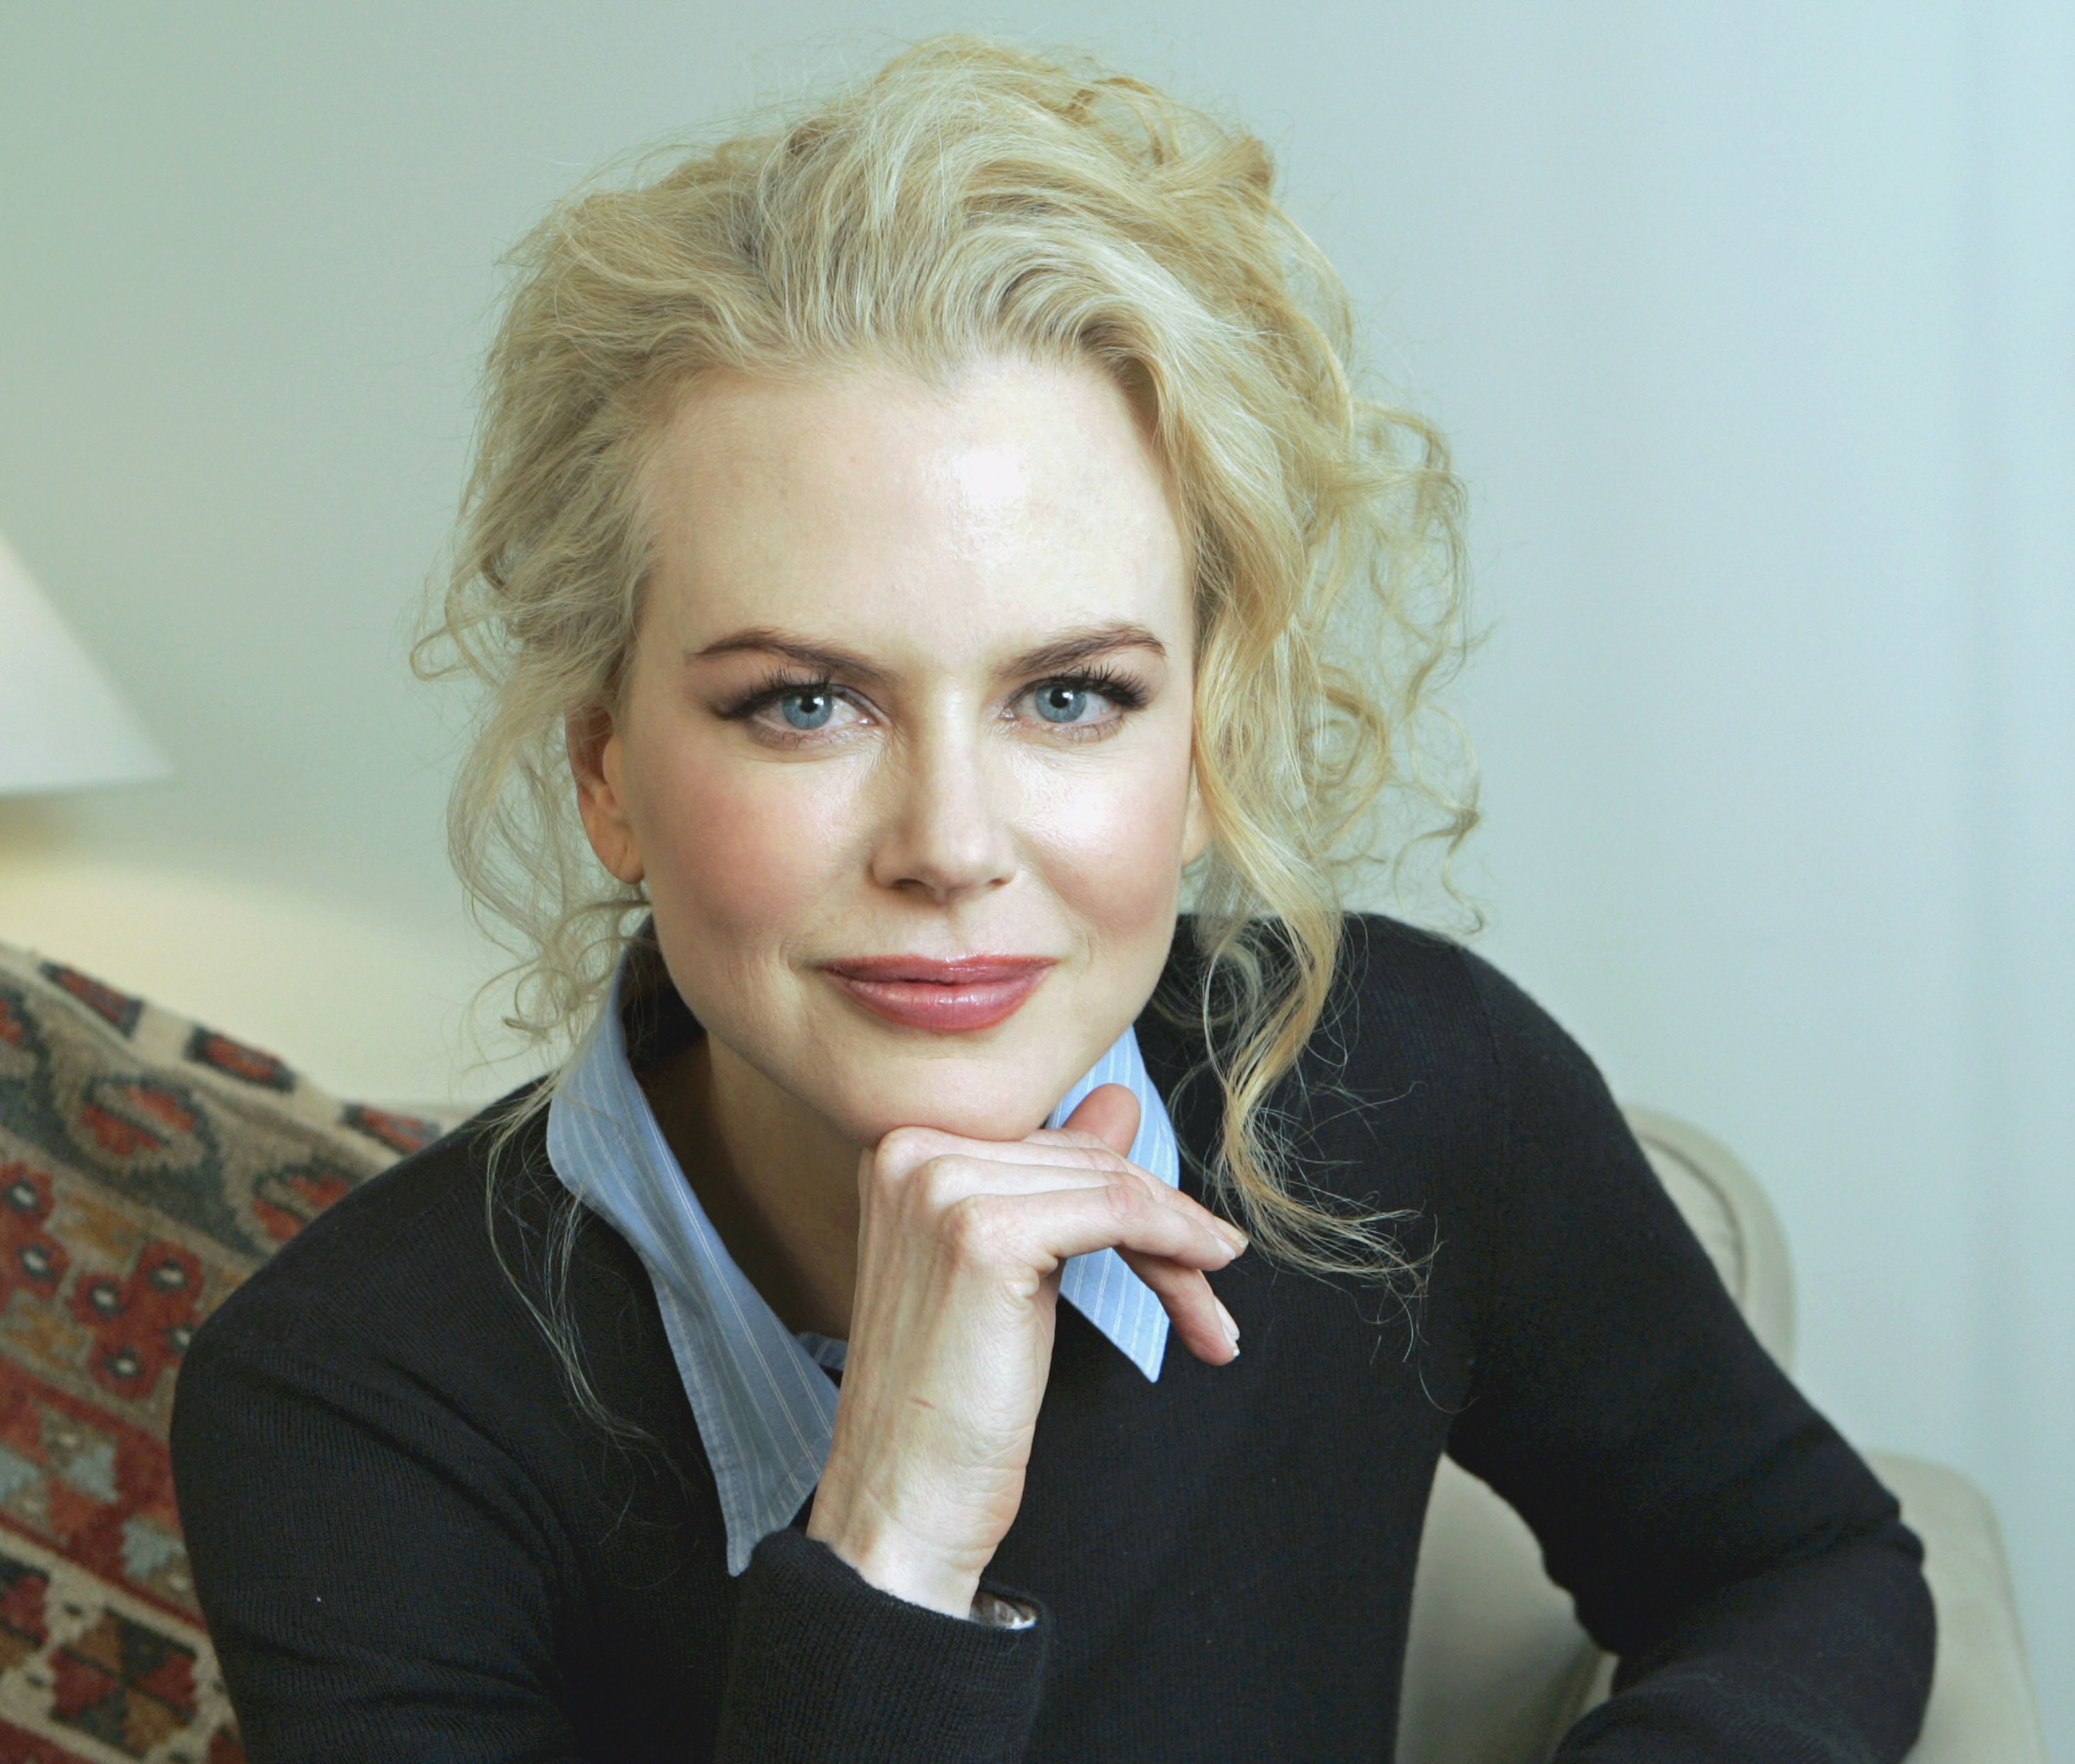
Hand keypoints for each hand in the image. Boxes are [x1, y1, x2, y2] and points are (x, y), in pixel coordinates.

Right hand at [804, 1083, 1245, 1616]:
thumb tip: (1118, 1100)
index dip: (1127, 1193)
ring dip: (1180, 1246)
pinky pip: (1117, 1212)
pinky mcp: (983, 1233)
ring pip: (1111, 1185)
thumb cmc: (947, 1398)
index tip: (1184, 1242)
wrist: (900, 1497)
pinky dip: (1174, 1242)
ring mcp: (941, 1186)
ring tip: (1209, 1314)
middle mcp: (911, 1150)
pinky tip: (1206, 1275)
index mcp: (902, 1148)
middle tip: (1212, 1279)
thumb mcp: (1002, 1265)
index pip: (1050, 1142)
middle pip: (1085, 1160)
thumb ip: (1052, 1180)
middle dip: (1161, 1222)